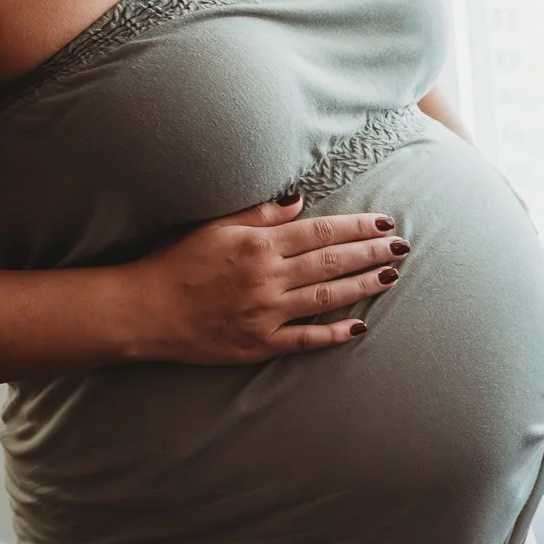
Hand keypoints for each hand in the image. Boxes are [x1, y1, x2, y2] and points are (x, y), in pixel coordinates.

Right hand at [129, 194, 407, 363]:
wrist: (142, 311)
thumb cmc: (174, 262)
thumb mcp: (214, 226)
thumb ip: (259, 213)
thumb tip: (298, 198)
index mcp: (259, 245)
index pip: (322, 232)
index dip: (357, 227)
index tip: (384, 222)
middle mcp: (268, 278)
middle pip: (333, 262)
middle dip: (372, 252)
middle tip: (402, 246)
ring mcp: (266, 314)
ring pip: (327, 297)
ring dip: (363, 286)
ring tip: (391, 276)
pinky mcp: (259, 344)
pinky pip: (305, 339)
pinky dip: (333, 333)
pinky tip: (358, 326)